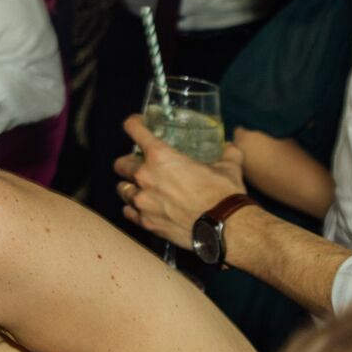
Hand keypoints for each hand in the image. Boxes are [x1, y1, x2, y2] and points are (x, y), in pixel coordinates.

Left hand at [114, 115, 246, 244]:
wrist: (226, 227)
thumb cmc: (224, 194)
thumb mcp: (228, 167)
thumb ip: (227, 153)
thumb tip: (230, 147)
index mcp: (161, 156)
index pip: (134, 130)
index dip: (134, 124)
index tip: (136, 125)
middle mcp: (145, 176)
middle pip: (121, 164)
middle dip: (129, 162)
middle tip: (140, 165)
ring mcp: (143, 201)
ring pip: (122, 189)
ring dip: (130, 186)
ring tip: (141, 189)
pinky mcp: (146, 222)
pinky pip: (129, 212)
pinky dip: (134, 209)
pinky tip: (144, 208)